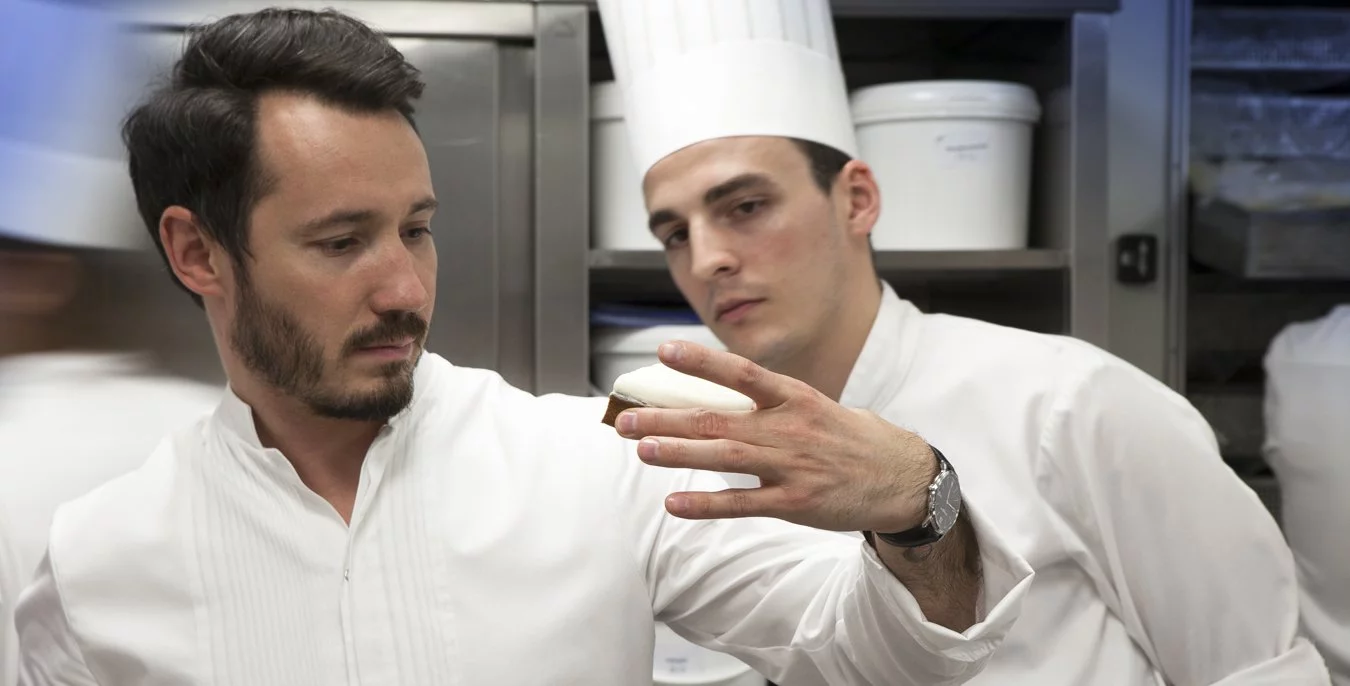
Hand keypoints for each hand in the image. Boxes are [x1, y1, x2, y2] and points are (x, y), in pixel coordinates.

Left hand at [613, 341, 938, 533]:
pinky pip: (741, 505)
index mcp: (795, 398)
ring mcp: (791, 467)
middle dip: (667, 417)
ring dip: (678, 453)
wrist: (902, 479)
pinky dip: (705, 504)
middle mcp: (789, 428)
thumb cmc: (851, 439)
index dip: (702, 361)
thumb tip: (718, 398)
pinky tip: (674, 501)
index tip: (664, 352)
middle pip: (717, 418)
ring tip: (641, 449)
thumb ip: (770, 405)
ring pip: (723, 457)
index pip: (742, 373)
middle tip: (626, 418)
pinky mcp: (795, 503)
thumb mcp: (816, 407)